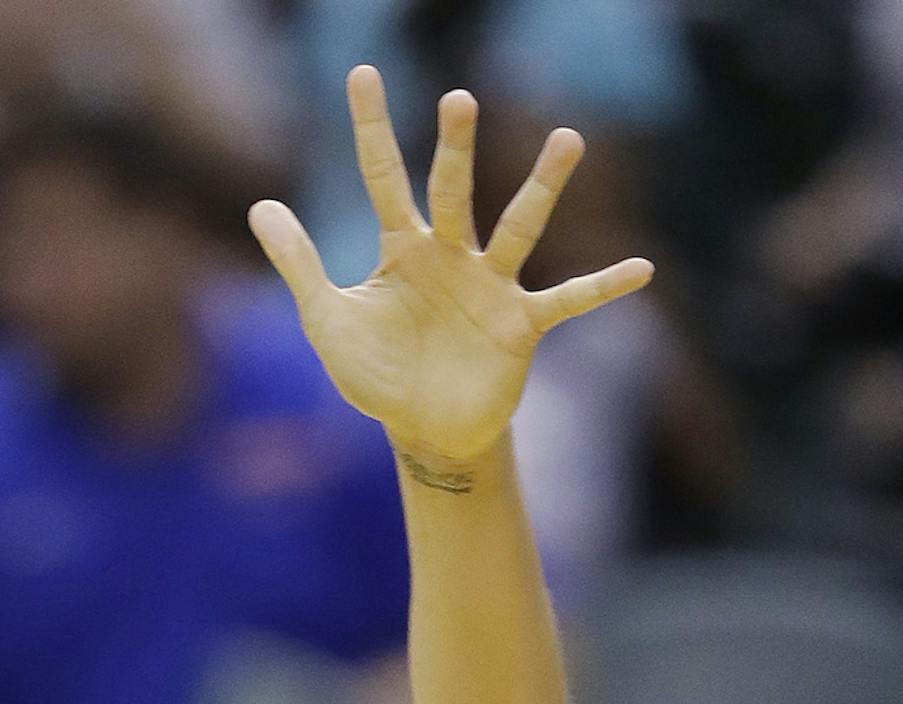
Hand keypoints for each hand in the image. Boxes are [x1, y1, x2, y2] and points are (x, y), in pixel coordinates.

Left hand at [248, 67, 651, 476]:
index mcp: (403, 248)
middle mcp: (451, 255)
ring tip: (569, 140)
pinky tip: (642, 269)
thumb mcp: (328, 321)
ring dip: (542, 188)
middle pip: (453, 190)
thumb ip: (298, 263)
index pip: (383, 176)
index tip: (361, 72)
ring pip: (517, 228)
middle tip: (457, 101)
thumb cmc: (378, 375)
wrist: (423, 431)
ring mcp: (490, 287)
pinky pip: (568, 300)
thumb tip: (260, 204)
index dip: (369, 128)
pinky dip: (603, 287)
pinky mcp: (521, 326)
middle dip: (455, 149)